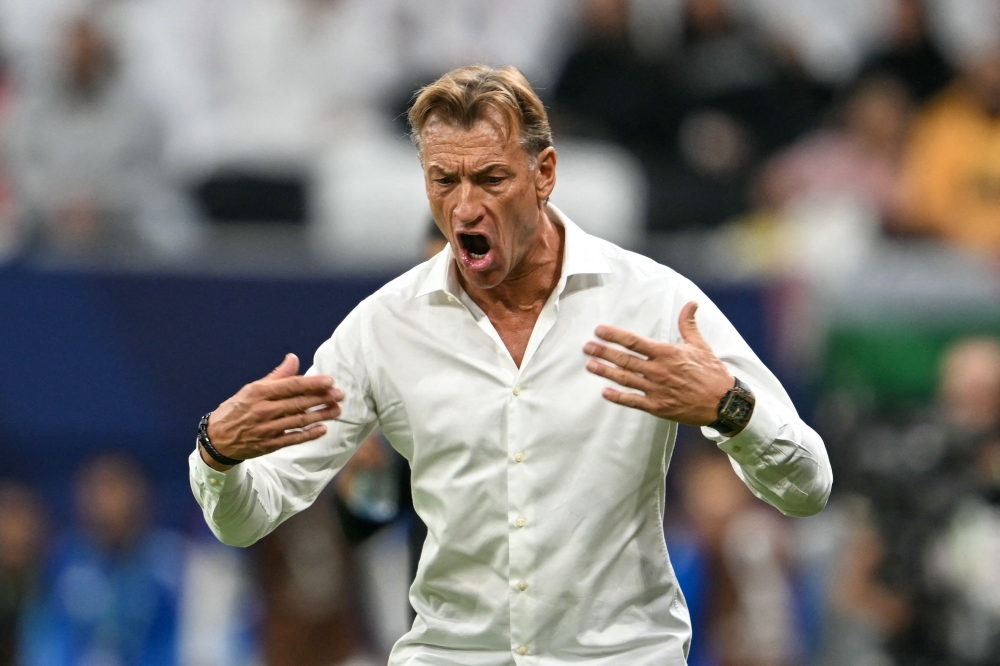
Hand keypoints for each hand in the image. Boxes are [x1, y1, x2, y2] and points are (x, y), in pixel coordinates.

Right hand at [201, 353, 343, 470]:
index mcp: (259, 393)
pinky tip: (323, 429)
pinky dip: (309, 434)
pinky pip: (293, 438)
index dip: (312, 383)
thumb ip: (277, 375)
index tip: (330, 381)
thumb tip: (294, 358)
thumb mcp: (252, 389)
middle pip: (298, 403)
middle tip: (340, 394)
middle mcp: (263, 410)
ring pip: (299, 420)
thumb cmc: (238, 409)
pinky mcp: (269, 444)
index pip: (291, 386)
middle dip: (322, 398)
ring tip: (337, 410)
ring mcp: (267, 429)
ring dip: (321, 415)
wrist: (217, 439)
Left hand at [583, 301, 732, 425]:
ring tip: (589, 365)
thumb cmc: (712, 372)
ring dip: (605, 372)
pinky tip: (605, 392)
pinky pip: (633, 401)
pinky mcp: (658, 407)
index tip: (599, 330)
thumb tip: (691, 303)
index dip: (614, 335)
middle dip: (603, 352)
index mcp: (667, 354)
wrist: (724, 403)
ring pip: (625, 379)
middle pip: (624, 360)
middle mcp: (658, 371)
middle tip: (586, 347)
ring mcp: (656, 390)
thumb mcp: (701, 345)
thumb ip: (689, 325)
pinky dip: (618, 397)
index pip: (634, 342)